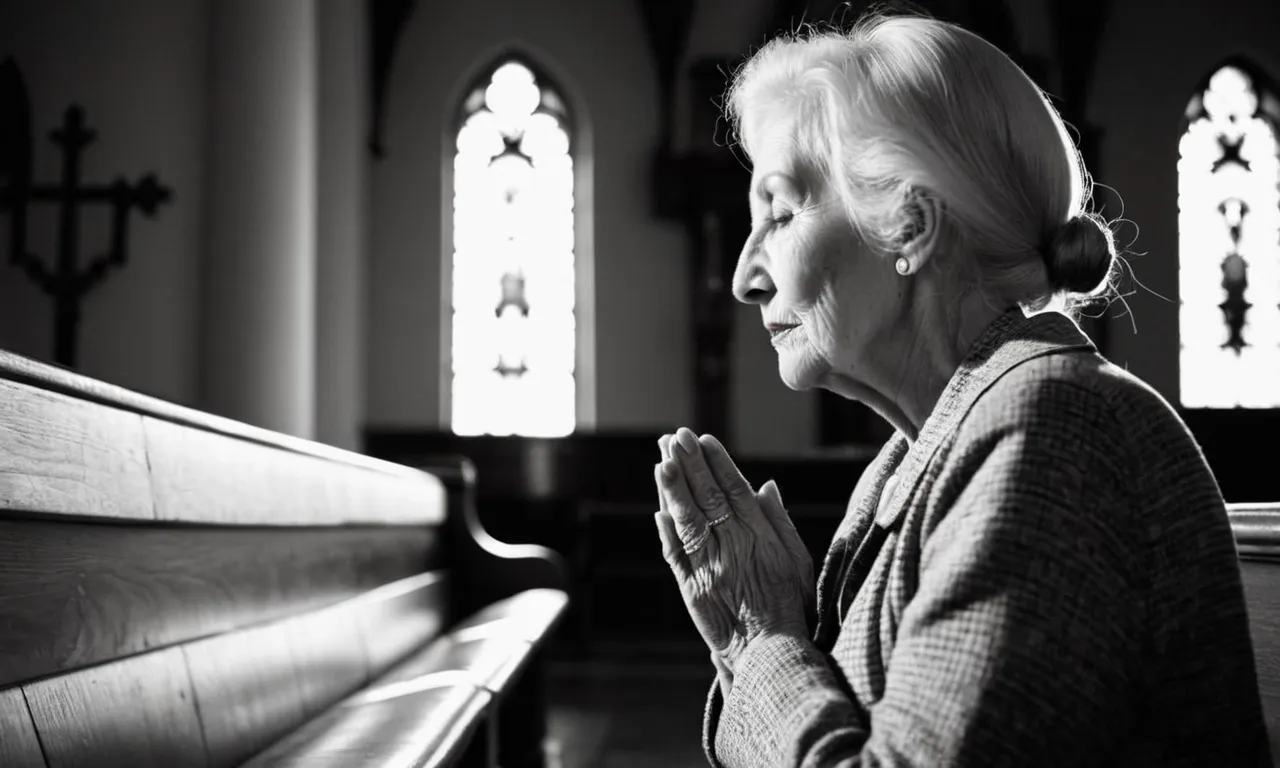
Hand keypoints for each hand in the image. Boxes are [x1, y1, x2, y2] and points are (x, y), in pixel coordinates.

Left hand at [654, 428, 814, 672]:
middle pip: (707, 499)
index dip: (718, 464)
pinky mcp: (692, 589)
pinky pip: (675, 555)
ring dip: (672, 490)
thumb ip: (780, 522)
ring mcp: (708, 569)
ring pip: (686, 521)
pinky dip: (665, 531)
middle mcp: (732, 549)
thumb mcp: (798, 561)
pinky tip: (658, 509)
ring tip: (661, 460)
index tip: (704, 439)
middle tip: (675, 436)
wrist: (770, 654)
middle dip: (690, 465)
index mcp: (760, 539)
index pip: (735, 491)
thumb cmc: (788, 605)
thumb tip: (765, 485)